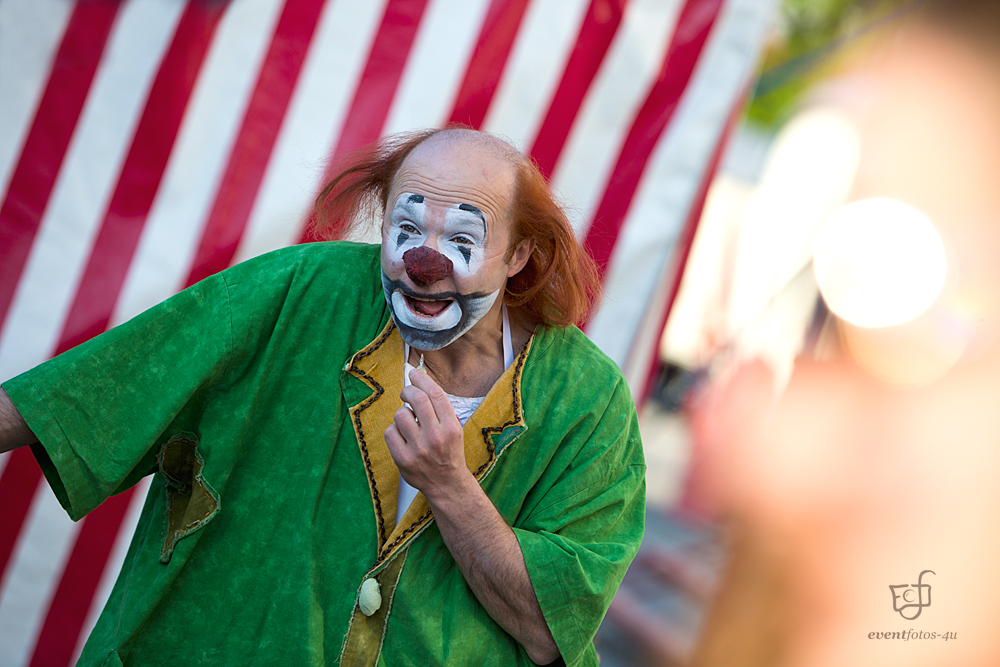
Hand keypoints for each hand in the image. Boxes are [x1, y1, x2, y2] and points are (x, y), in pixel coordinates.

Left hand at [384, 369, 467, 494]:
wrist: (447, 483)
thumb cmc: (448, 451)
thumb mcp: (454, 429)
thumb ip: (439, 408)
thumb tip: (420, 381)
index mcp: (451, 427)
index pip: (435, 394)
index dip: (422, 379)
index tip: (414, 375)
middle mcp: (436, 437)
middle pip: (417, 399)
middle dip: (408, 390)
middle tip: (406, 392)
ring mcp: (418, 449)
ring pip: (400, 414)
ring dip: (402, 414)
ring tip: (409, 423)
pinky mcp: (403, 459)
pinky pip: (390, 431)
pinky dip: (394, 430)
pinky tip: (403, 437)